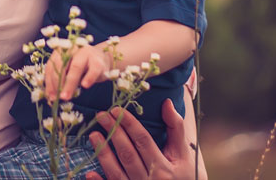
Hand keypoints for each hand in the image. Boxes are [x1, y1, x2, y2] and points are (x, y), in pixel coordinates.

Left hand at [45, 44, 110, 100]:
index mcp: (61, 51)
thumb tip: (51, 96)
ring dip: (69, 84)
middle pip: (61, 66)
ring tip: (66, 96)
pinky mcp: (98, 61)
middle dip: (57, 83)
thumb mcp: (69, 71)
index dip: (49, 82)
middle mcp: (72, 50)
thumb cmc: (82, 67)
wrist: (103, 59)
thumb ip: (60, 80)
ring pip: (75, 68)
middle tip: (56, 98)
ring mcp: (86, 53)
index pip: (51, 66)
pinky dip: (88, 78)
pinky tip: (84, 85)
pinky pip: (93, 71)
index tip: (49, 96)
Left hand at [85, 99, 205, 179]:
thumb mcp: (184, 155)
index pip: (143, 141)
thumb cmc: (185, 176)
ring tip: (93, 135)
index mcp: (164, 168)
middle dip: (114, 133)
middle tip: (100, 116)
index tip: (116, 110)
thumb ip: (176, 129)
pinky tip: (90, 173)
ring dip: (103, 154)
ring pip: (117, 173)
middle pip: (128, 154)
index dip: (129, 124)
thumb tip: (167, 103)